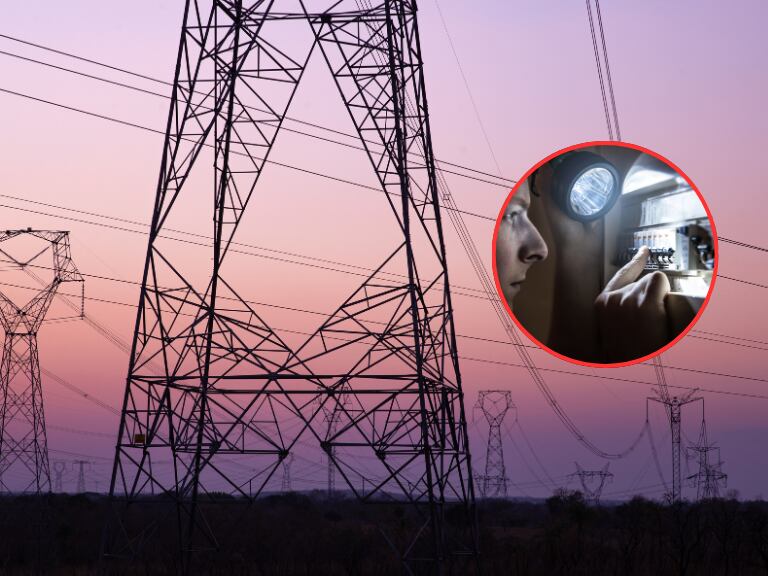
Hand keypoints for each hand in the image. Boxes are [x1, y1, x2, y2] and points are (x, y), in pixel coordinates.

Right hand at [594, 246, 670, 362]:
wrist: (631, 369)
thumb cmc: (626, 353)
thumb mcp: (615, 328)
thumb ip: (623, 309)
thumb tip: (642, 297)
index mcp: (602, 304)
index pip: (621, 274)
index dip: (635, 261)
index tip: (644, 250)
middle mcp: (613, 299)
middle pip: (642, 281)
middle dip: (651, 297)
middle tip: (649, 322)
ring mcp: (628, 300)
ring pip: (652, 283)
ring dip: (658, 300)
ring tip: (652, 324)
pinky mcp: (644, 303)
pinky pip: (660, 282)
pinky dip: (664, 293)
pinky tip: (658, 312)